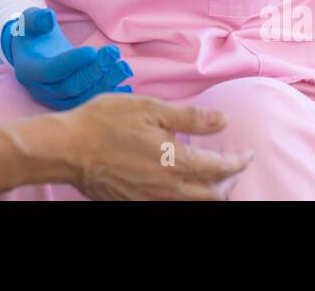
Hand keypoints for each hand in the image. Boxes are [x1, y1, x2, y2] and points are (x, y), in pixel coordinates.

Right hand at [2, 7, 132, 110]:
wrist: (31, 53)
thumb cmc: (32, 34)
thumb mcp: (28, 21)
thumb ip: (37, 19)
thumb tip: (48, 17)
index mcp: (29, 70)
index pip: (51, 70)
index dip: (72, 62)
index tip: (93, 50)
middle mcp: (41, 89)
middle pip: (71, 86)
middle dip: (94, 70)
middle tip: (113, 53)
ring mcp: (55, 99)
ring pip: (82, 96)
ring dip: (105, 83)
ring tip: (124, 68)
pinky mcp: (69, 102)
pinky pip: (89, 102)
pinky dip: (106, 95)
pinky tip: (125, 88)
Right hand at [56, 94, 254, 199]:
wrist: (67, 149)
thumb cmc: (105, 122)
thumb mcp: (149, 108)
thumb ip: (189, 117)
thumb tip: (222, 120)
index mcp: (176, 160)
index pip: (220, 167)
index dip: (238, 161)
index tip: (247, 154)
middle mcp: (169, 187)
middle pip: (213, 195)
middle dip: (229, 182)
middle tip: (233, 167)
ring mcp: (152, 200)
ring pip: (193, 205)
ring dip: (209, 194)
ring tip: (212, 181)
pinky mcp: (135, 204)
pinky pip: (170, 207)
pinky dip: (185, 198)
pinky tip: (180, 186)